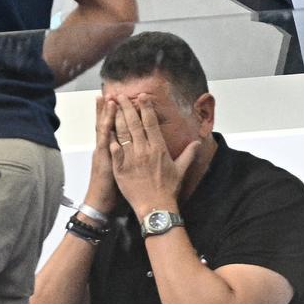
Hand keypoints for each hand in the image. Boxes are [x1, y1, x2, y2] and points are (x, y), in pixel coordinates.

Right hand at [80, 96, 120, 216]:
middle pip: (107, 123)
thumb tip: (137, 152)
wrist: (101, 203)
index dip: (116, 114)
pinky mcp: (102, 159)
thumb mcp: (120, 171)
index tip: (118, 101)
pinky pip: (104, 141)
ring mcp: (103, 152)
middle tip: (111, 92)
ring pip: (103, 128)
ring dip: (105, 113)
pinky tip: (106, 119)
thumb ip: (126, 158)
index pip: (114, 127)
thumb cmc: (113, 189)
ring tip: (108, 98)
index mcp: (112, 149)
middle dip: (109, 108)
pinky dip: (104, 129)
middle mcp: (106, 147)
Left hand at [109, 94, 197, 219]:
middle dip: (126, 107)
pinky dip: (110, 139)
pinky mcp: (120, 168)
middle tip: (121, 94)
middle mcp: (144, 150)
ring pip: (122, 133)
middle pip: (133, 123)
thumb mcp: (180, 170)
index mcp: (158, 149)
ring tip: (112, 105)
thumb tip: (198, 142)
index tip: (142, 96)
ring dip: (116, 117)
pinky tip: (106, 128)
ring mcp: (131, 158)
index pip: (151, 123)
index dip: (146, 108)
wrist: (156, 209)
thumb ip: (188, 154)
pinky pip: (114, 150)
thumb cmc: (168, 190)